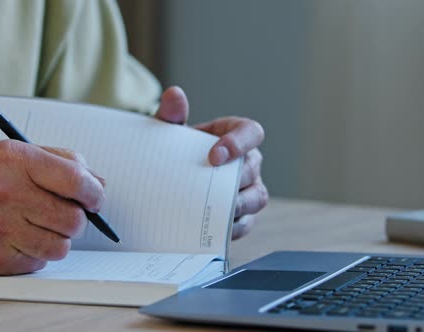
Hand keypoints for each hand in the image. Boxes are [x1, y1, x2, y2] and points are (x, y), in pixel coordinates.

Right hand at [0, 140, 104, 274]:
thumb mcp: (15, 155)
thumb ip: (61, 161)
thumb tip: (99, 184)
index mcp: (15, 160)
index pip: (74, 179)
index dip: (94, 193)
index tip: (95, 198)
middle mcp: (6, 193)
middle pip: (72, 219)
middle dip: (77, 219)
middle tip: (65, 214)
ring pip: (60, 246)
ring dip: (58, 238)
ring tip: (40, 226)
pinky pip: (39, 263)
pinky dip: (37, 253)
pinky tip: (20, 238)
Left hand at [155, 87, 267, 239]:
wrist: (165, 177)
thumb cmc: (173, 150)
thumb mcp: (167, 131)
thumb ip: (170, 114)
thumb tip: (173, 95)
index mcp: (233, 134)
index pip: (251, 132)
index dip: (239, 143)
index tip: (215, 155)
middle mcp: (247, 161)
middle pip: (254, 168)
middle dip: (235, 178)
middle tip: (210, 189)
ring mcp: (247, 189)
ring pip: (258, 197)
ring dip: (239, 205)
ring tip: (215, 211)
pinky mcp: (242, 215)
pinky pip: (246, 222)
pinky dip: (233, 227)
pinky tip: (213, 229)